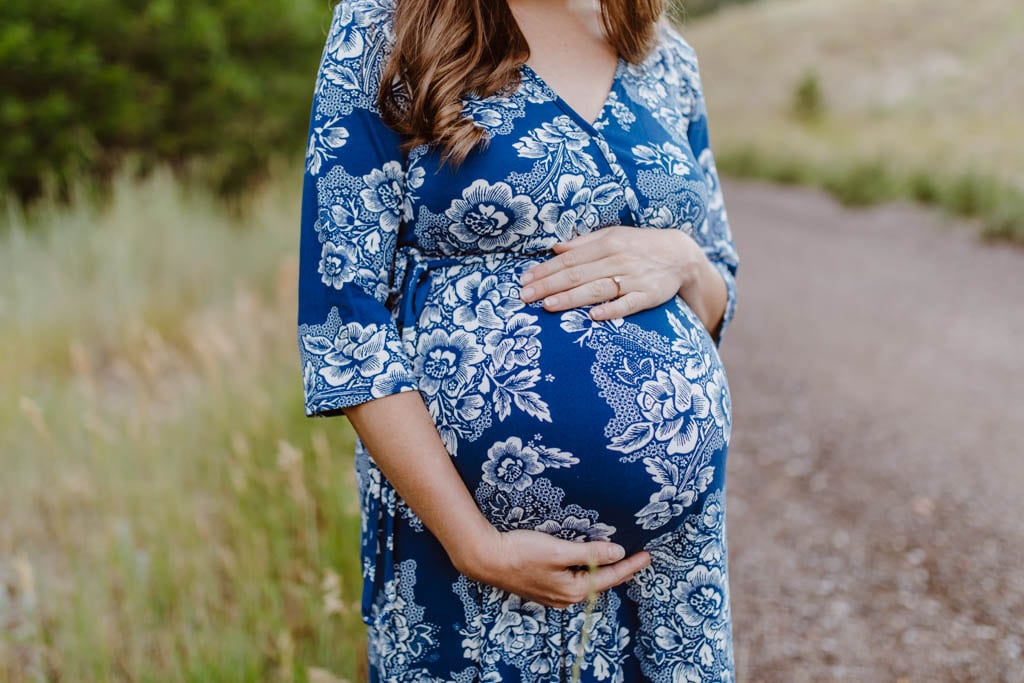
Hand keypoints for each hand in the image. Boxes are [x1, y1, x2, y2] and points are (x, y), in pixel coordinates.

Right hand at [452, 527, 651, 608]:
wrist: (486, 559)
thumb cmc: (521, 552)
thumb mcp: (559, 550)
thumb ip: (589, 553)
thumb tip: (617, 552)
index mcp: (573, 590)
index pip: (610, 577)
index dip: (630, 565)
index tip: (647, 555)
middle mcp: (565, 597)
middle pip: (601, 583)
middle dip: (621, 571)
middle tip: (640, 559)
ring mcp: (553, 595)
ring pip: (587, 583)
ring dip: (603, 572)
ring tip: (619, 561)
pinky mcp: (544, 587)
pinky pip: (574, 581)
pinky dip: (587, 572)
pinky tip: (588, 564)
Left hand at [519, 226, 705, 320]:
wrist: (681, 255)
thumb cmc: (639, 245)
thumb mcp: (613, 235)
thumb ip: (584, 243)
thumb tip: (555, 248)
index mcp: (607, 244)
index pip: (570, 259)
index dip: (546, 270)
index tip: (525, 280)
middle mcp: (618, 260)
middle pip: (578, 274)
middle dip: (549, 285)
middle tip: (526, 296)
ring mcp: (634, 279)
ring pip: (597, 289)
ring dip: (572, 298)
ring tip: (548, 306)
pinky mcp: (648, 295)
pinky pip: (628, 304)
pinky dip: (612, 310)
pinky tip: (594, 316)